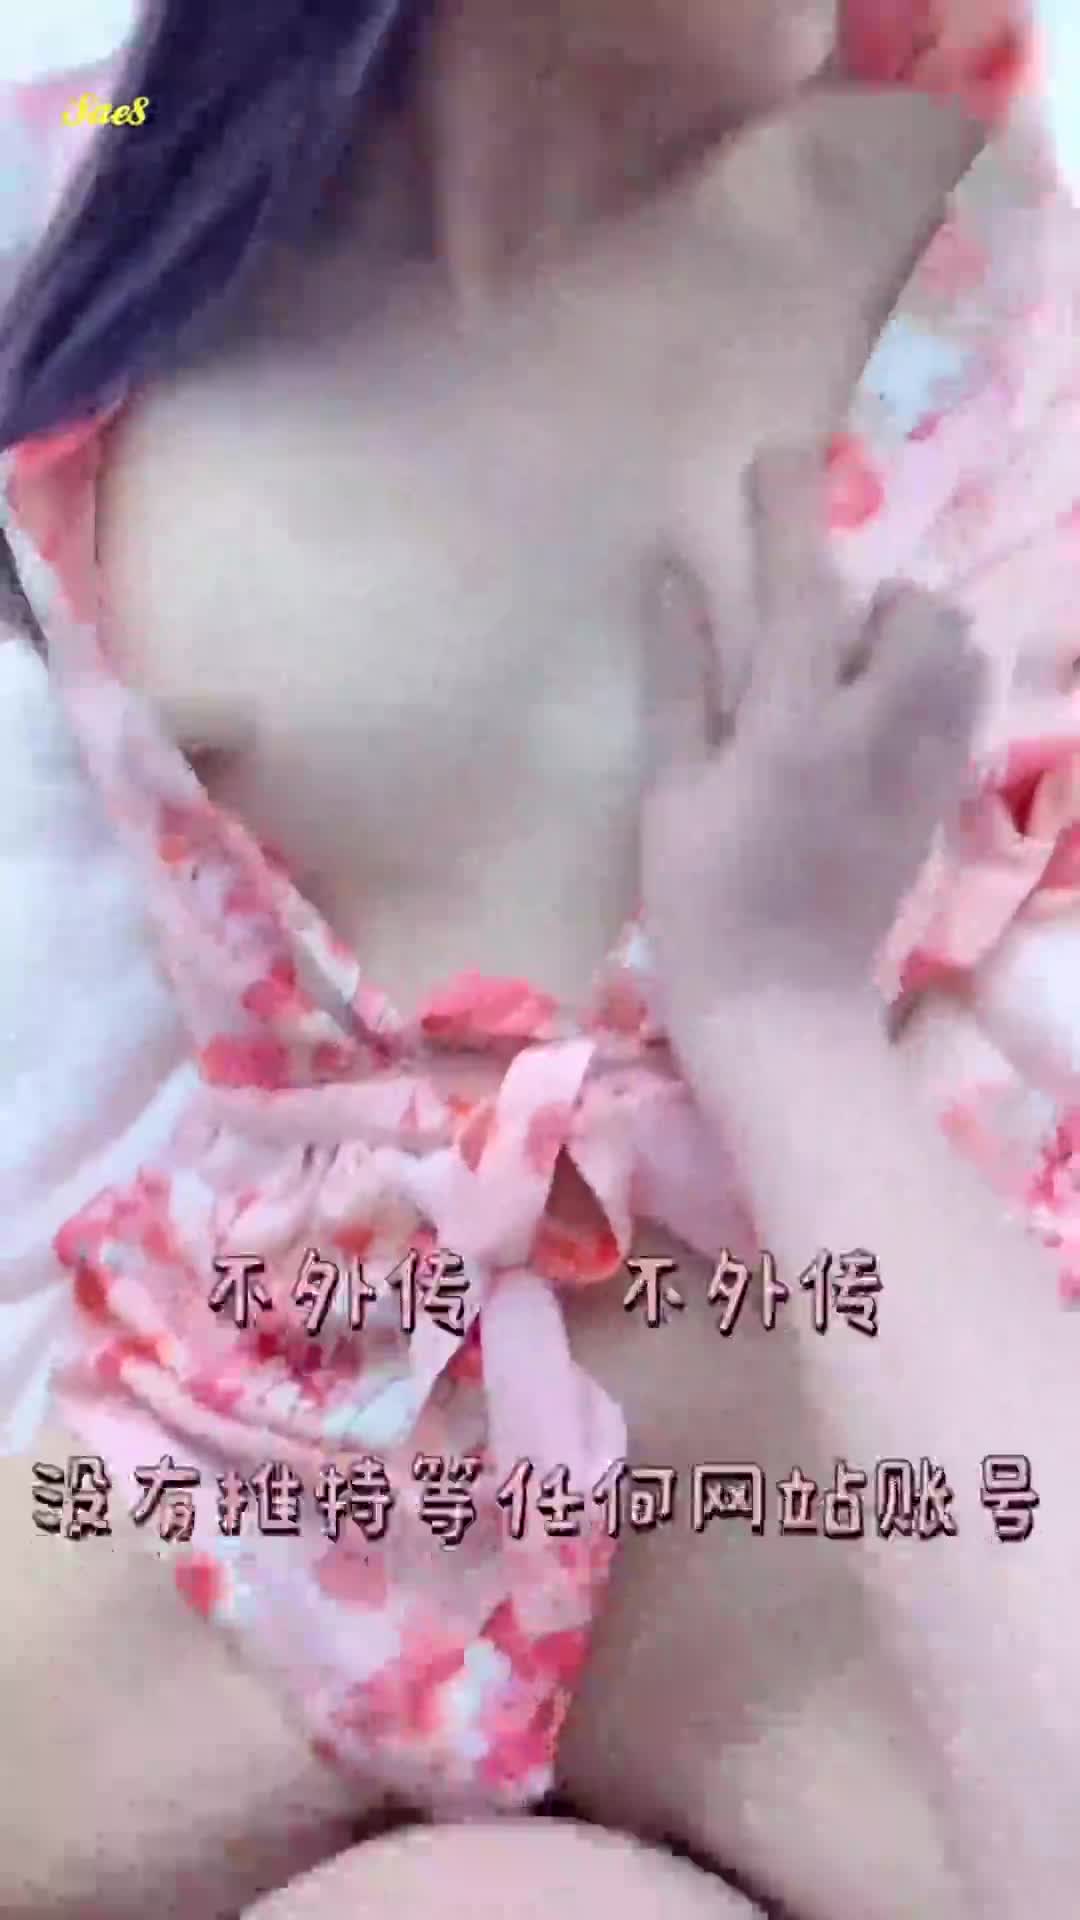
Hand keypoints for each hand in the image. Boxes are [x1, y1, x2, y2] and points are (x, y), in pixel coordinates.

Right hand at [640, 448, 985, 1055]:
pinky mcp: (940, 804)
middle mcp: (874, 735)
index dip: (790, 510)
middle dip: (874, 591)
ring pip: (958, 656)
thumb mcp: (670, 789)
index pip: (803, 590)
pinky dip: (937, 683)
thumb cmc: (699, 901)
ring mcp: (921, 770)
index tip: (776, 457)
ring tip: (858, 668)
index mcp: (791, 727)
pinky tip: (884, 713)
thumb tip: (674, 577)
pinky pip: (965, 709)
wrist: (781, 1005)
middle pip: (915, 612)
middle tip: (821, 622)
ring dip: (914, 635)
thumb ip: (678, 677)